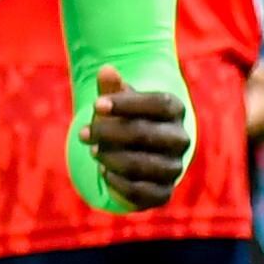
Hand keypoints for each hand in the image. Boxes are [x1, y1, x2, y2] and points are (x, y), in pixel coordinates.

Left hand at [81, 69, 190, 210]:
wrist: (138, 155)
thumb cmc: (126, 120)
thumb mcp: (118, 102)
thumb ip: (112, 88)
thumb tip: (106, 70)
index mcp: (175, 110)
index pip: (158, 104)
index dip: (127, 104)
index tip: (96, 105)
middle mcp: (180, 139)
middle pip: (146, 134)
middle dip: (109, 133)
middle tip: (83, 133)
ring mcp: (174, 168)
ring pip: (141, 165)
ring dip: (110, 158)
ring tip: (93, 151)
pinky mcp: (163, 193)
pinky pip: (140, 191)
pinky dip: (116, 182)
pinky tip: (103, 170)